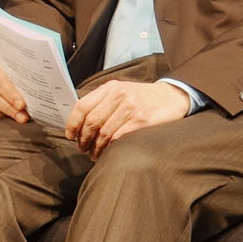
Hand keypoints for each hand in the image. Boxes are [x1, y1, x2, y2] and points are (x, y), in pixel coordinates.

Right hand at [0, 55, 28, 123]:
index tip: (22, 105)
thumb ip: (19, 75)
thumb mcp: (10, 67)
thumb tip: (35, 87)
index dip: (11, 94)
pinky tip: (5, 116)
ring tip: (17, 117)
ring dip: (3, 116)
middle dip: (10, 109)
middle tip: (23, 117)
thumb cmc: (4, 70)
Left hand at [64, 80, 189, 157]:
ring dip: (95, 148)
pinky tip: (107, 153)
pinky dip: (109, 148)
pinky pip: (118, 138)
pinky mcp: (142, 120)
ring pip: (104, 133)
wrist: (173, 96)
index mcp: (110, 88)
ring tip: (94, 154)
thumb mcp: (121, 91)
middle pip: (91, 122)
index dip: (72, 123)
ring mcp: (131, 107)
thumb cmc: (143, 98)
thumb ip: (102, 102)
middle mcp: (119, 95)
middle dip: (83, 139)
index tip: (70, 135)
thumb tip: (80, 123)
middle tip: (82, 149)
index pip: (83, 106)